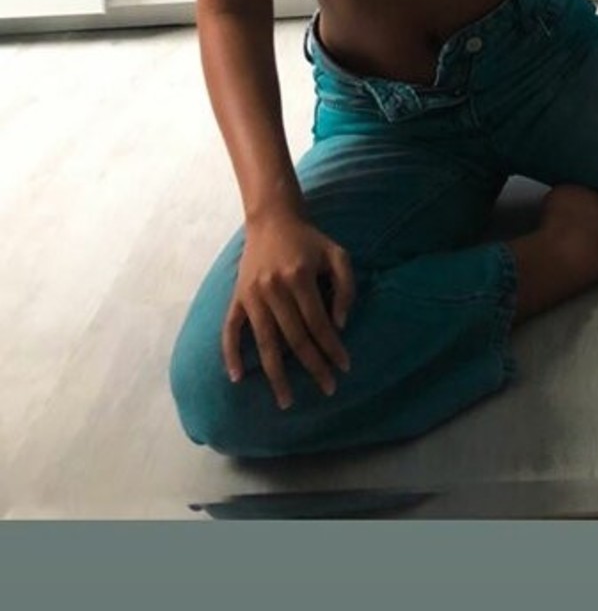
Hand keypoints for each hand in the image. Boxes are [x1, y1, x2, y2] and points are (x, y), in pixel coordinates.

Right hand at [223, 211, 355, 409]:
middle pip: (294, 339)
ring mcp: (252, 294)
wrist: (273, 218)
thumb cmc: (309, 240)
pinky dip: (231, 354)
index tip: (344, 367)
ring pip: (264, 343)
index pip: (318, 323)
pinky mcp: (237, 297)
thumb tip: (339, 325)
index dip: (332, 347)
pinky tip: (237, 378)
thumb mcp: (337, 254)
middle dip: (312, 366)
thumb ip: (345, 287)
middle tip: (327, 389)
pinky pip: (230, 330)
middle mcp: (274, 288)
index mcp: (299, 277)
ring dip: (275, 375)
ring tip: (286, 401)